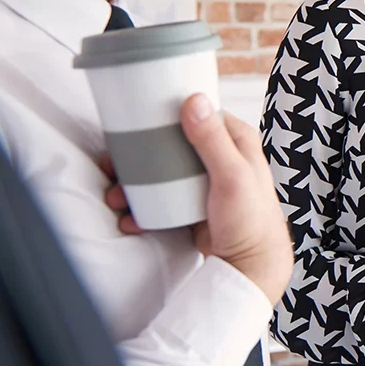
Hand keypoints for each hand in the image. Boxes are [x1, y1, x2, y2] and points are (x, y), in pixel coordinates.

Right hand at [104, 94, 293, 305]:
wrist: (249, 264)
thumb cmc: (251, 219)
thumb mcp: (232, 175)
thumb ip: (212, 140)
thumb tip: (193, 100)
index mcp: (235, 140)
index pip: (197, 114)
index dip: (167, 115)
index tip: (138, 118)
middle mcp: (220, 157)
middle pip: (171, 144)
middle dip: (138, 155)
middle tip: (113, 167)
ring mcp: (204, 182)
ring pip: (162, 173)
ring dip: (135, 184)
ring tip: (117, 198)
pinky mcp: (193, 204)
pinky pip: (162, 199)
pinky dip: (143, 207)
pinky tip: (131, 219)